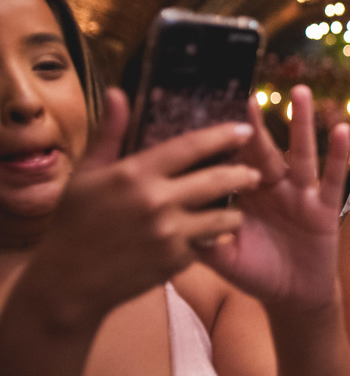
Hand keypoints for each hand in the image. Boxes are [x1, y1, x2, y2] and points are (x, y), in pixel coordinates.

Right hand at [36, 88, 259, 324]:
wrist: (67, 283)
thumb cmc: (74, 223)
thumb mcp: (87, 174)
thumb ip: (111, 133)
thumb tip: (118, 92)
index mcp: (135, 174)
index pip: (190, 146)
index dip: (222, 135)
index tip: (245, 129)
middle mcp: (156, 201)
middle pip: (217, 180)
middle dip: (243, 174)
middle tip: (255, 172)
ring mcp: (169, 234)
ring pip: (222, 217)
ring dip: (234, 211)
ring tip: (238, 206)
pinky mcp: (176, 262)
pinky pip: (206, 243)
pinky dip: (211, 238)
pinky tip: (213, 233)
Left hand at [199, 86, 349, 312]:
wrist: (293, 297)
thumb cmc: (257, 273)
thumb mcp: (224, 259)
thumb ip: (202, 241)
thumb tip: (169, 225)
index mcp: (246, 196)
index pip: (232, 162)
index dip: (224, 141)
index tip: (210, 115)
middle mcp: (273, 188)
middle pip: (264, 150)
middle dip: (257, 124)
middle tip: (250, 95)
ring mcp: (300, 194)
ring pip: (300, 153)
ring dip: (301, 122)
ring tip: (299, 92)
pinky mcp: (324, 206)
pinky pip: (331, 177)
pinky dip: (336, 154)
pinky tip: (340, 129)